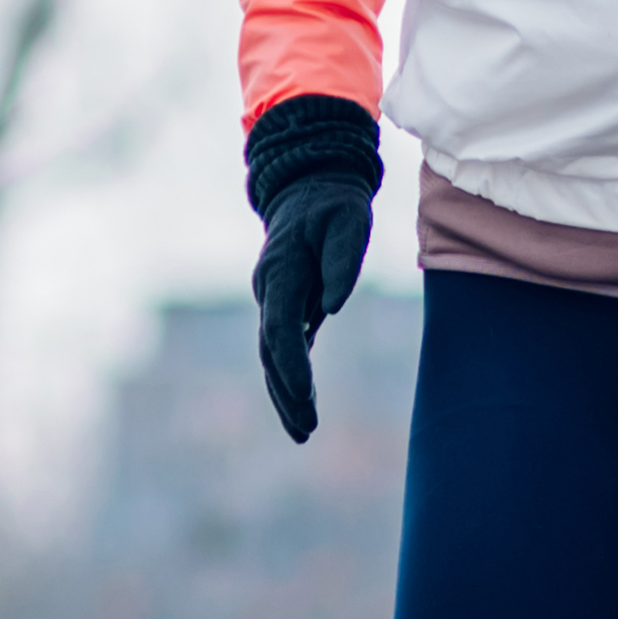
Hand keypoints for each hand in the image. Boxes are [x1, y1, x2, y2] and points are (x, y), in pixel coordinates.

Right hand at [244, 94, 380, 447]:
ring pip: (271, 356)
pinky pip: (282, 349)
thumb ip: (342, 261)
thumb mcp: (348, 222)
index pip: (279, 328)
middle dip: (286, 393)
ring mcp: (274, 300)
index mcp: (282, 273)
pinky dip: (290, 380)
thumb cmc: (334, 205)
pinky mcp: (286, 306)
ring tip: (303, 432)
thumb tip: (333, 308)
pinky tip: (302, 407)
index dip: (290, 365)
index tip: (305, 396)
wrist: (309, 187)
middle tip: (305, 430)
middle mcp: (270, 291)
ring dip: (284, 395)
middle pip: (269, 352)